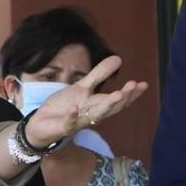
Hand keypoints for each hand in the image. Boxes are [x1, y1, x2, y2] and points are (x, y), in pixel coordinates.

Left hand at [23, 55, 147, 147]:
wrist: (41, 124)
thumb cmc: (64, 106)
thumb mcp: (82, 87)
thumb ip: (99, 74)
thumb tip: (119, 58)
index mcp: (96, 105)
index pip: (117, 100)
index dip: (131, 94)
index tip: (143, 84)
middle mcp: (91, 114)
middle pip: (110, 108)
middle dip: (123, 98)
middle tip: (134, 86)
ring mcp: (78, 122)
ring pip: (95, 116)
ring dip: (106, 106)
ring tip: (118, 94)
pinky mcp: (63, 127)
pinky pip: (68, 123)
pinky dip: (72, 116)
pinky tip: (74, 108)